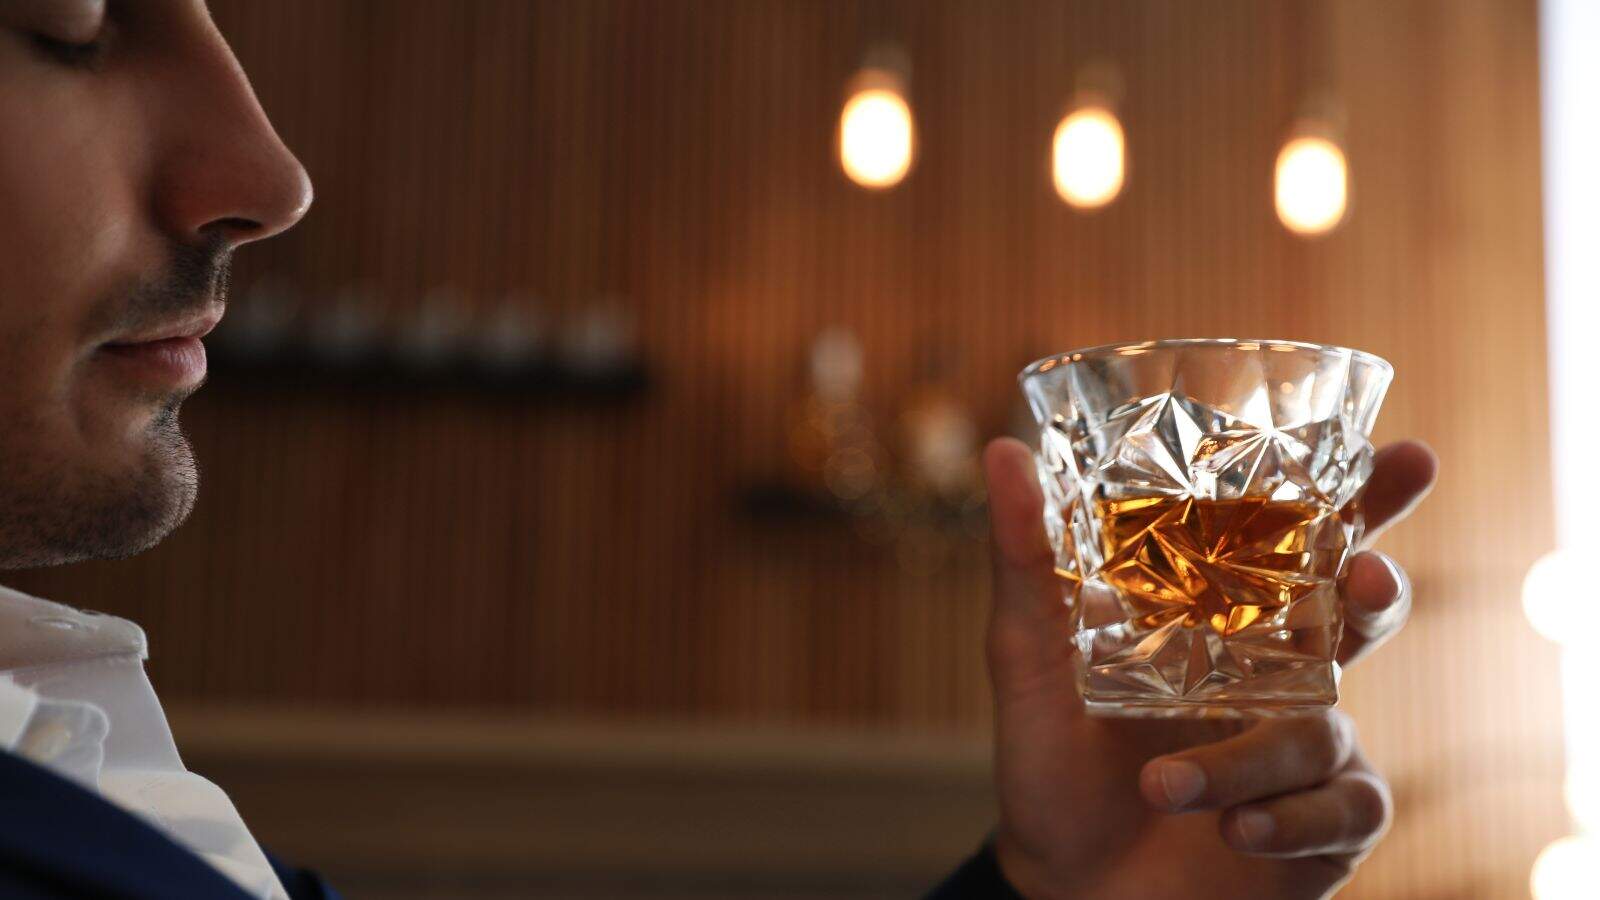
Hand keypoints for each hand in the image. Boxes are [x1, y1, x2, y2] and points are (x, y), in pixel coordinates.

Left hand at [982, 437, 1436, 899]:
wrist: (1062, 883)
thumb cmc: (1052, 760)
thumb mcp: (1026, 654)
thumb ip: (1025, 557)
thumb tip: (1004, 449)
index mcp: (1223, 616)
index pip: (1299, 542)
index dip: (1361, 496)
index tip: (1406, 455)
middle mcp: (1279, 672)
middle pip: (1360, 611)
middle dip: (1382, 583)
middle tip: (1370, 574)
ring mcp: (1305, 747)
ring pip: (1320, 727)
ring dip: (1243, 757)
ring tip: (1161, 785)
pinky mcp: (1323, 824)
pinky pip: (1341, 807)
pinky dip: (1289, 818)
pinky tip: (1238, 830)